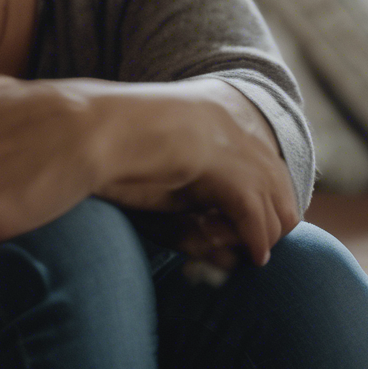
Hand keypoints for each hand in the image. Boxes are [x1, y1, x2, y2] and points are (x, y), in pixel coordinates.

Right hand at [91, 81, 301, 267]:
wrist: (89, 129)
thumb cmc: (111, 150)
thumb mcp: (164, 169)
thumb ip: (194, 195)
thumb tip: (223, 234)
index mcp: (216, 112)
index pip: (264, 159)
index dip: (265, 196)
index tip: (250, 226)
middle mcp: (232, 123)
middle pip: (279, 181)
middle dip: (274, 219)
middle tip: (255, 248)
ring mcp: (231, 144)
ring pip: (274, 202)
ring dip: (264, 235)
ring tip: (250, 256)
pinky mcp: (222, 169)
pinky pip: (255, 216)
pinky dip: (256, 240)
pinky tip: (252, 256)